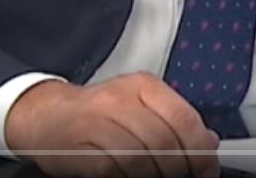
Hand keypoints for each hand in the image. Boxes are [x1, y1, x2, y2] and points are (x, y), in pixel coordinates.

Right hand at [5, 73, 219, 177]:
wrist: (46, 116)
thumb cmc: (96, 113)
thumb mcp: (138, 106)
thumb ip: (173, 120)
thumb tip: (208, 141)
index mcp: (142, 86)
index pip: (184, 118)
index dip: (200, 150)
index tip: (207, 168)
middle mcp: (120, 100)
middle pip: (165, 142)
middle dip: (179, 168)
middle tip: (182, 176)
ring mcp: (99, 124)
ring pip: (143, 159)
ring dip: (155, 175)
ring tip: (155, 176)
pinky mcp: (82, 150)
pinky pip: (117, 171)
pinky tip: (130, 175)